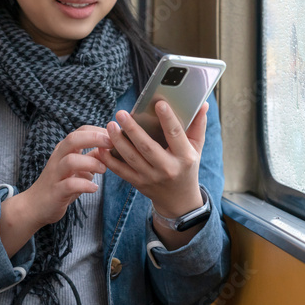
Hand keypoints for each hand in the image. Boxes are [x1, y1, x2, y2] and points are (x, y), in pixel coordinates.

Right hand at [16, 125, 112, 227]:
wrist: (35, 206)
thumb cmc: (60, 185)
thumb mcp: (78, 169)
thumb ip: (92, 158)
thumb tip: (110, 148)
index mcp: (64, 150)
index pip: (81, 131)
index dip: (99, 131)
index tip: (115, 137)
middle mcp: (58, 158)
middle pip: (73, 139)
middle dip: (95, 138)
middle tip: (112, 144)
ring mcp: (55, 174)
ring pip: (71, 160)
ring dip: (91, 163)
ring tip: (104, 169)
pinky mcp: (55, 191)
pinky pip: (70, 185)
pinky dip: (85, 185)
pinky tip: (94, 188)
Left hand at [94, 101, 207, 217]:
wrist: (179, 201)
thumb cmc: (187, 168)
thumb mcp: (196, 149)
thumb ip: (197, 126)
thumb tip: (203, 104)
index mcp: (184, 157)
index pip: (175, 134)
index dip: (168, 118)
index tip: (158, 103)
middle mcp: (167, 168)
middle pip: (147, 147)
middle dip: (133, 129)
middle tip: (121, 113)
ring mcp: (151, 177)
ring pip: (131, 158)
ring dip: (118, 141)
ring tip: (110, 125)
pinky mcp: (138, 183)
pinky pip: (121, 171)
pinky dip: (109, 159)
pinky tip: (101, 147)